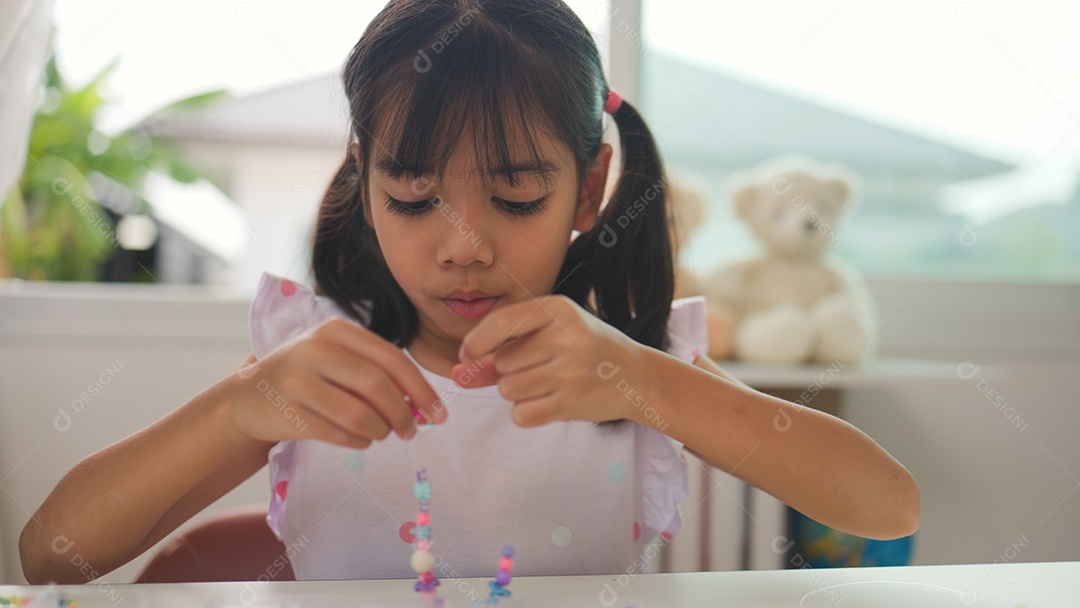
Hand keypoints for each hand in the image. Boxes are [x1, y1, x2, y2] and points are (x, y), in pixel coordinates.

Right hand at [227, 318, 445, 448]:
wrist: (248, 395)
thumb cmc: (307, 375)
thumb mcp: (337, 359)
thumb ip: (377, 373)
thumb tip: (424, 406)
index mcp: (336, 330)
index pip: (392, 358)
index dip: (421, 388)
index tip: (439, 413)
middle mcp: (315, 349)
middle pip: (378, 386)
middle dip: (404, 414)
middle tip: (412, 431)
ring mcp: (298, 381)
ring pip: (359, 414)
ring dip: (380, 431)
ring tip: (382, 434)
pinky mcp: (288, 413)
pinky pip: (339, 434)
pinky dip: (359, 441)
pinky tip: (361, 440)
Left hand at [452, 295, 645, 426]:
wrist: (635, 376)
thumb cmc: (584, 350)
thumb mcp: (548, 336)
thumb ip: (501, 351)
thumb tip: (458, 373)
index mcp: (558, 308)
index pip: (501, 322)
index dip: (475, 341)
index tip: (466, 355)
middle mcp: (566, 337)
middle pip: (502, 363)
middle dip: (508, 371)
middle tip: (541, 368)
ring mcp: (571, 371)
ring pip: (509, 390)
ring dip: (518, 393)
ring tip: (549, 383)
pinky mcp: (573, 402)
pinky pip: (522, 414)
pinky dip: (527, 413)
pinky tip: (551, 402)